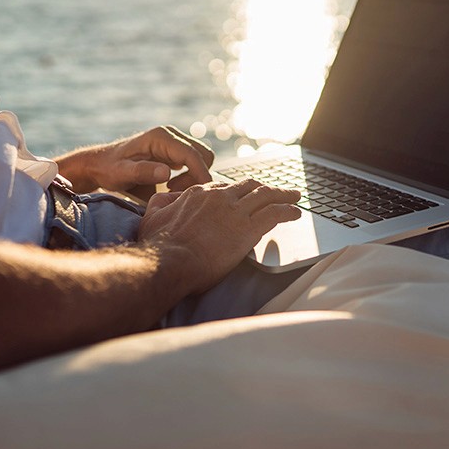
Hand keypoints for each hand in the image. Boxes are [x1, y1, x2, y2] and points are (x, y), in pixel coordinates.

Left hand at [54, 126, 214, 195]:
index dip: (200, 174)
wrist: (100, 164)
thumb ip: (143, 172)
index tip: (199, 194)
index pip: (192, 154)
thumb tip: (167, 172)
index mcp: (161, 137)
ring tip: (169, 190)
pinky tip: (169, 186)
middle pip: (203, 155)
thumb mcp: (121, 173)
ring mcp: (174, 142)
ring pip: (201, 159)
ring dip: (193, 177)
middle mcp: (171, 135)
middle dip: (196, 176)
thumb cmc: (108, 169)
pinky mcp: (174, 151)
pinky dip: (189, 176)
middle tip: (174, 193)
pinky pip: (193, 163)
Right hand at [138, 180, 300, 293]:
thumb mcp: (153, 215)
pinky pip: (275, 213)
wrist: (169, 261)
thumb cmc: (158, 245)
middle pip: (249, 187)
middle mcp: (219, 198)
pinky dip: (288, 211)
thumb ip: (161, 203)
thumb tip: (167, 198)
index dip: (238, 192)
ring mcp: (235, 211)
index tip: (246, 196)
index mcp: (198, 194)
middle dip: (265, 188)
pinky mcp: (248, 228)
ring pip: (266, 196)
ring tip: (295, 196)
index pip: (224, 188)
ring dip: (284, 195)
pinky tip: (296, 213)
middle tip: (278, 190)